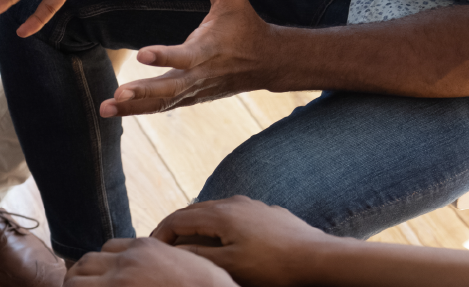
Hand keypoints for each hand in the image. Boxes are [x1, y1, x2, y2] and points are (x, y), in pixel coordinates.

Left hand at [65, 237, 237, 286]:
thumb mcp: (183, 262)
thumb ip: (160, 260)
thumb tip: (147, 272)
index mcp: (144, 248)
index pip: (107, 249)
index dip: (102, 266)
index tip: (104, 279)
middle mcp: (127, 262)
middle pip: (85, 263)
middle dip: (80, 278)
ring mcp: (119, 284)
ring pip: (75, 282)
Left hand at [99, 0, 276, 116]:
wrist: (267, 61)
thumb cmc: (246, 24)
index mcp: (208, 49)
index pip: (185, 56)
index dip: (164, 56)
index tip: (142, 54)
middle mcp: (200, 74)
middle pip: (169, 88)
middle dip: (143, 93)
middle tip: (118, 95)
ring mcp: (195, 89)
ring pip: (162, 102)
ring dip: (134, 107)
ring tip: (105, 108)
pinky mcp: (192, 97)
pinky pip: (164, 106)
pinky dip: (141, 110)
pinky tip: (116, 110)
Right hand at [151, 196, 337, 286]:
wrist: (318, 258)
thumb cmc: (274, 266)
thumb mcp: (230, 265)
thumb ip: (199, 254)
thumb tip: (176, 248)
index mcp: (220, 214)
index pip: (176, 219)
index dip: (159, 233)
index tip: (149, 247)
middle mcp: (233, 203)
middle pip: (192, 211)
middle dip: (174, 227)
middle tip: (162, 244)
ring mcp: (251, 206)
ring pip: (213, 211)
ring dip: (196, 225)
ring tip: (187, 242)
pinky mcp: (266, 214)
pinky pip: (232, 215)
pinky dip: (217, 226)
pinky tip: (223, 240)